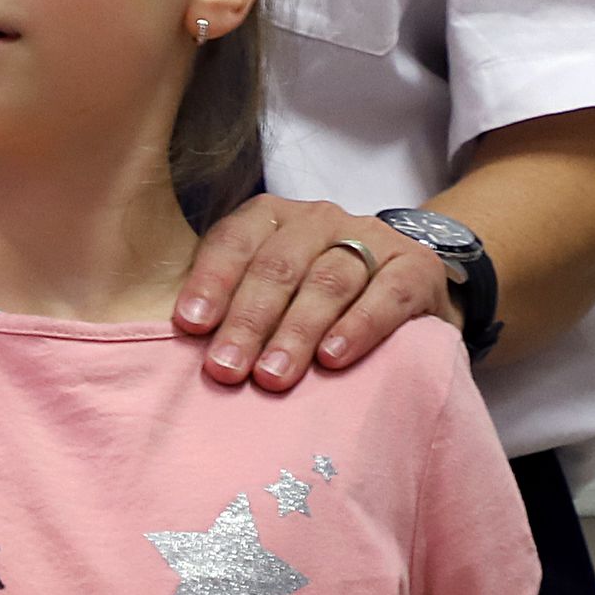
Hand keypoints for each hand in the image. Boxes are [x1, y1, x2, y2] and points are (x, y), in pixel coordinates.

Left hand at [177, 197, 455, 390]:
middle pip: (279, 264)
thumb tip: (179, 351)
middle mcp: (320, 219)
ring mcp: (372, 238)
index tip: (189, 327)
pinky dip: (359, 326)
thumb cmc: (316, 298)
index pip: (236, 240)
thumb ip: (230, 306)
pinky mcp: (416, 267)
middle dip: (248, 320)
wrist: (408, 284)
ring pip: (328, 280)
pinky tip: (334, 358)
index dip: (210, 281)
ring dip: (297, 331)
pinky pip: (387, 293)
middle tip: (227, 370)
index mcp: (275, 217)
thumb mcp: (272, 291)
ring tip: (273, 377)